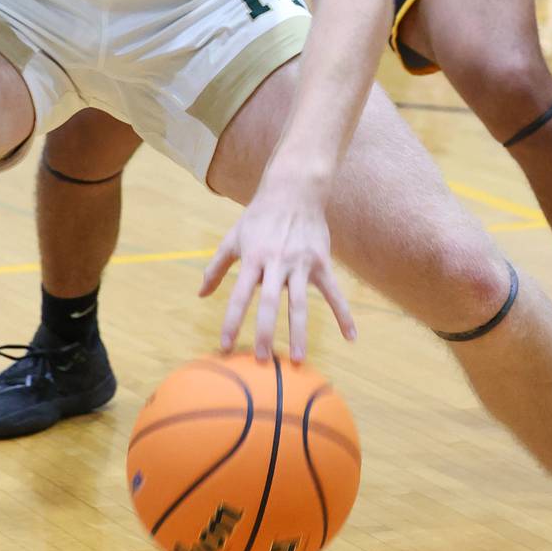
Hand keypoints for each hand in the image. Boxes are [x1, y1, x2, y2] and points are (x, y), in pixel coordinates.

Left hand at [200, 177, 354, 359]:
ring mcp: (301, 263)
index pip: (239, 295)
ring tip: (297, 359)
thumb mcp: (233, 238)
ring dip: (299, 332)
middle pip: (270, 302)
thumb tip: (200, 294)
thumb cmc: (259, 217)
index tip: (226, 345)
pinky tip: (351, 338)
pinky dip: (344, 315)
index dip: (232, 321)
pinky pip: (334, 293)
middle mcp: (276, 262)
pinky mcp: (321, 263)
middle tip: (263, 360)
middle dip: (266, 331)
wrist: (293, 191)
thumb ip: (216, 268)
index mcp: (253, 257)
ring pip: (300, 303)